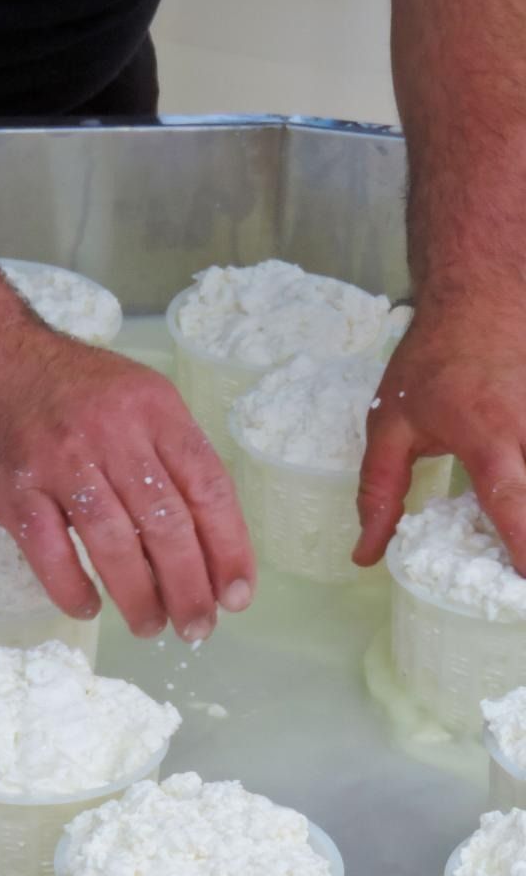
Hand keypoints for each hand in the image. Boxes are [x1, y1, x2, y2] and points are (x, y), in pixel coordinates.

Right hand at [0, 332, 255, 639]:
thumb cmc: (72, 395)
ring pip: (112, 542)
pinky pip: (50, 552)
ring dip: (138, 596)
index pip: (208, 486)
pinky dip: (73, 588)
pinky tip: (90, 607)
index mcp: (153, 410)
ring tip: (151, 627)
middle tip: (197, 627)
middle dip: (189, 587)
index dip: (229, 547)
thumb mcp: (136, 401)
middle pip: (165, 523)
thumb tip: (209, 547)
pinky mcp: (14, 490)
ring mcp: (58, 461)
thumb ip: (170, 460)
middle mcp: (111, 433)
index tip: (237, 595)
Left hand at [354, 305, 525, 572]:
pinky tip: (519, 505)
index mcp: (489, 436)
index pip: (512, 498)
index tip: (525, 582)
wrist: (483, 293)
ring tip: (515, 553)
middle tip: (514, 581)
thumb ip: (379, 493)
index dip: (524, 544)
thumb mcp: (391, 425)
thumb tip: (366, 554)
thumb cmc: (433, 359)